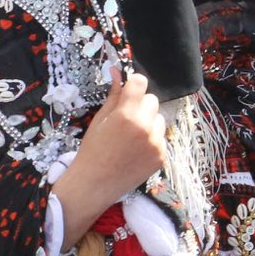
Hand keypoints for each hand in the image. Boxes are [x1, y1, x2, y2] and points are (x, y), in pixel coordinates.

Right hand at [52, 72, 165, 243]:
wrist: (94, 184)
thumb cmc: (92, 150)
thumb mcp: (99, 120)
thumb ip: (113, 95)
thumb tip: (117, 71)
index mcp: (126, 114)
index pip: (140, 82)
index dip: (133, 84)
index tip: (129, 92)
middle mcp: (145, 127)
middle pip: (152, 100)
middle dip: (141, 105)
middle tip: (126, 120)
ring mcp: (156, 143)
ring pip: (159, 119)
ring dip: (149, 122)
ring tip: (132, 137)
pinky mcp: (162, 157)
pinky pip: (161, 138)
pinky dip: (152, 140)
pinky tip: (136, 150)